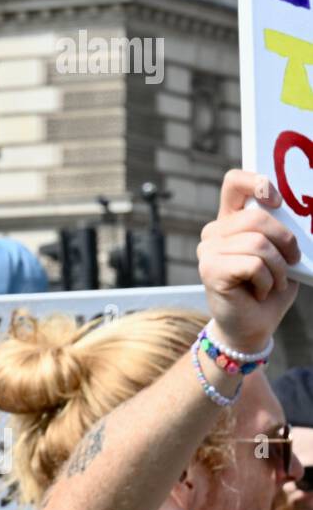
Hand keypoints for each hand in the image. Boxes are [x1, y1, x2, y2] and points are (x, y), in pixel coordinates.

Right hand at [198, 169, 300, 350]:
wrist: (252, 326)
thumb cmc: (269, 288)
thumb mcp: (281, 254)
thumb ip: (280, 232)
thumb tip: (300, 217)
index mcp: (231, 220)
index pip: (234, 183)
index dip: (256, 183)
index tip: (276, 201)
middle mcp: (214, 232)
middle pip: (256, 217)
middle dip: (286, 241)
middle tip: (291, 262)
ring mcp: (208, 250)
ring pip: (258, 244)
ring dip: (278, 269)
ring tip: (274, 283)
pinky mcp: (210, 270)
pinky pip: (253, 265)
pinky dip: (268, 282)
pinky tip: (260, 292)